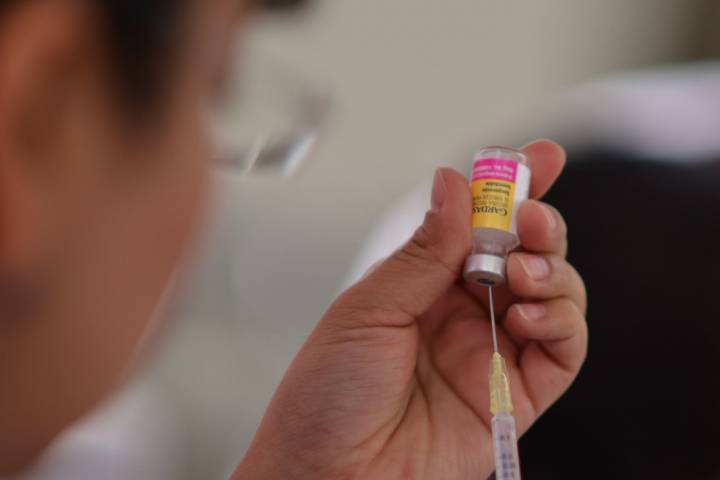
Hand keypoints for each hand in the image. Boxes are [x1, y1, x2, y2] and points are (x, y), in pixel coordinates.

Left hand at [233, 140, 586, 478]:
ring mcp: (490, 352)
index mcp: (422, 284)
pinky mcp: (515, 397)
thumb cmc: (327, 396)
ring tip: (518, 272)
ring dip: (551, 270)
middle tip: (528, 219)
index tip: (540, 157)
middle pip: (523, 252)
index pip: (476, 226)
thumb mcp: (369, 309)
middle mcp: (461, 313)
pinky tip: (530, 310)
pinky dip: (561, 320)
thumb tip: (455, 185)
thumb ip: (424, 250)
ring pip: (553, 294)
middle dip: (537, 225)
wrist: (327, 475)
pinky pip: (562, 350)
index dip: (510, 190)